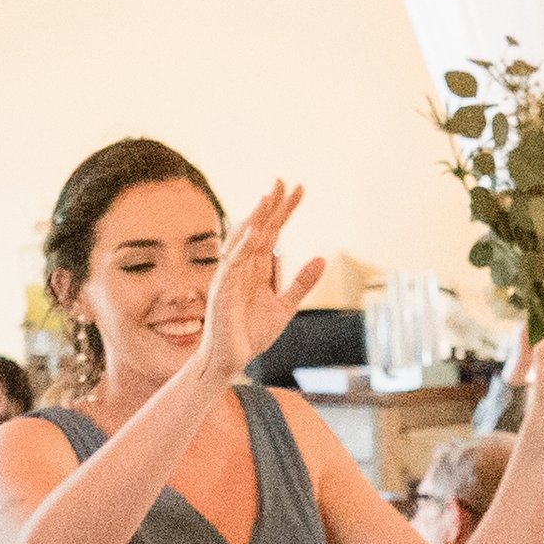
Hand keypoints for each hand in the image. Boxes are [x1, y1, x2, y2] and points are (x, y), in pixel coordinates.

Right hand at [199, 181, 324, 385]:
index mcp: (256, 269)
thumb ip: (301, 283)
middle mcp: (242, 268)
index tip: (299, 190)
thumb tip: (321, 259)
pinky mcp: (222, 292)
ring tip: (267, 198)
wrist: (230, 361)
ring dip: (256, 219)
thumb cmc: (251, 334)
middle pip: (259, 230)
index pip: (273, 233)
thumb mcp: (284, 307)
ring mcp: (230, 278)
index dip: (285, 211)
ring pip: (244, 242)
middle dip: (271, 206)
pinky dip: (242, 248)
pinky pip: (232, 265)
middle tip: (283, 181)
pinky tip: (254, 232)